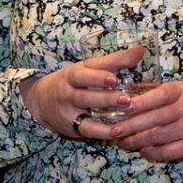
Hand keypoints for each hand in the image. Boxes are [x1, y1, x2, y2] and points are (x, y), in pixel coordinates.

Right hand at [17, 46, 138, 139]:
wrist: (41, 101)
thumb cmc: (73, 81)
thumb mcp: (87, 67)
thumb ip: (114, 60)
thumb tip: (140, 50)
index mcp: (73, 74)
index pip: (84, 74)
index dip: (98, 76)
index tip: (114, 78)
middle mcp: (68, 92)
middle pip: (84, 96)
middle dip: (105, 98)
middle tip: (126, 99)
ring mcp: (69, 111)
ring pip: (86, 114)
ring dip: (106, 116)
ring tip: (126, 113)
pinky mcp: (72, 126)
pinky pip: (87, 130)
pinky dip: (102, 132)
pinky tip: (118, 132)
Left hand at [104, 79, 182, 162]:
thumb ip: (159, 94)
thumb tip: (128, 98)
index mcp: (182, 91)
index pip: (159, 95)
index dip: (140, 101)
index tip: (122, 106)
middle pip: (154, 119)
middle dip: (130, 126)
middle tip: (113, 130)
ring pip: (157, 137)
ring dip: (136, 141)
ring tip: (123, 142)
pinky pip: (167, 152)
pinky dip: (152, 152)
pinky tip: (143, 151)